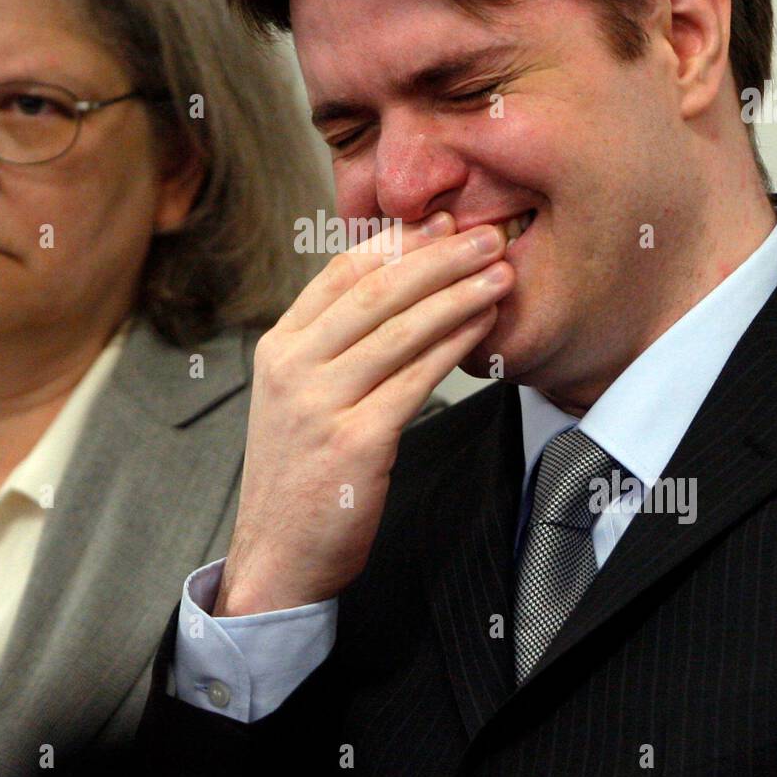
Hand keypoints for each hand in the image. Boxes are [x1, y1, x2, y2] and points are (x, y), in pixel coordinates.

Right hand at [215, 212, 514, 613]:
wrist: (278, 554)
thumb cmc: (299, 474)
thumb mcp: (297, 398)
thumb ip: (332, 347)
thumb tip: (394, 292)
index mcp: (279, 348)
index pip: (340, 275)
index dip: (396, 243)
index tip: (440, 222)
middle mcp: (293, 368)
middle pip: (376, 293)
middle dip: (438, 257)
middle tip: (486, 235)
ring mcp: (320, 403)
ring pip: (400, 330)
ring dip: (457, 294)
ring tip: (499, 272)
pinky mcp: (354, 440)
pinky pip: (416, 378)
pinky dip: (454, 346)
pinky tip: (483, 326)